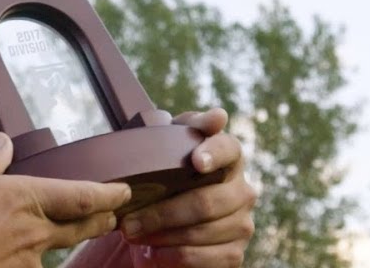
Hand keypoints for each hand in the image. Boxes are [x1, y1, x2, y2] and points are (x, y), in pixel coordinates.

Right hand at [0, 132, 130, 267]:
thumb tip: (3, 140)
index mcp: (24, 199)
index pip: (82, 196)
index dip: (108, 193)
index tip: (125, 190)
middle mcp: (33, 233)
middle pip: (80, 226)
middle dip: (100, 218)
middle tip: (113, 214)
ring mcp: (26, 262)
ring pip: (54, 248)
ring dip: (61, 238)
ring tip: (58, 229)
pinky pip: (29, 265)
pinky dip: (28, 256)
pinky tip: (10, 252)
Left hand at [120, 108, 257, 267]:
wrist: (165, 220)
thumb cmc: (164, 175)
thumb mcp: (164, 147)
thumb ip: (185, 127)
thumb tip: (218, 116)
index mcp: (229, 158)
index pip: (229, 149)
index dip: (213, 154)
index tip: (195, 161)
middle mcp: (242, 191)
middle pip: (206, 202)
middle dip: (161, 212)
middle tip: (127, 221)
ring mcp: (242, 224)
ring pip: (201, 232)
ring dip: (161, 236)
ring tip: (131, 234)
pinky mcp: (234, 253)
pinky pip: (205, 258)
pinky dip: (174, 256)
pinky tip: (153, 254)